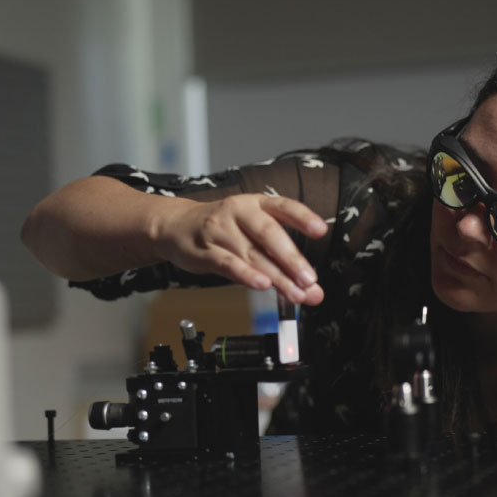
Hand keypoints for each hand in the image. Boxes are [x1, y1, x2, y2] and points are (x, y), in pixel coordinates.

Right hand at [152, 194, 328, 304]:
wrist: (176, 226)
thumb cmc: (222, 229)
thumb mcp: (252, 233)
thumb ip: (282, 261)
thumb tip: (313, 290)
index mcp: (255, 203)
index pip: (283, 206)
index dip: (303, 217)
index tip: (320, 230)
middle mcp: (239, 212)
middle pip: (268, 233)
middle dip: (292, 258)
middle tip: (310, 279)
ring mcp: (220, 230)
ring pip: (251, 254)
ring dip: (276, 276)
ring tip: (296, 293)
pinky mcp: (204, 251)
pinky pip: (227, 263)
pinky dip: (246, 275)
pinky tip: (262, 284)